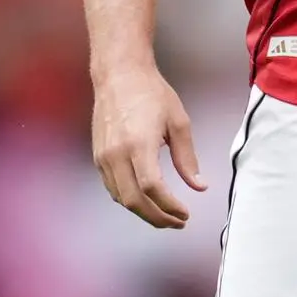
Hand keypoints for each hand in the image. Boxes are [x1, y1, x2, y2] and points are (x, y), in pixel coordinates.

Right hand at [92, 67, 206, 227]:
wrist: (119, 74)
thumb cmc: (152, 93)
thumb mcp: (178, 122)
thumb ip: (187, 158)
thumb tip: (199, 186)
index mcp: (139, 143)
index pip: (152, 187)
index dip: (169, 206)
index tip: (185, 214)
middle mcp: (117, 153)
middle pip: (133, 201)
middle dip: (157, 218)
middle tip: (178, 222)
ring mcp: (104, 156)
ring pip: (121, 198)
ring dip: (144, 212)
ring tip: (166, 215)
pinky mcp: (98, 157)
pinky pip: (113, 188)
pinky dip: (130, 200)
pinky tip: (147, 199)